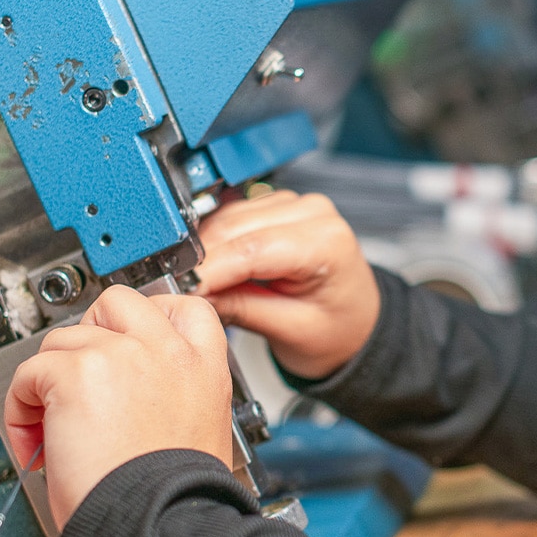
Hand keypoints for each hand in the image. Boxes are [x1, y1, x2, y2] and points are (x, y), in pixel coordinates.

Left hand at [4, 286, 232, 529]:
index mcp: (205, 367)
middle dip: (91, 333)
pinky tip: (37, 438)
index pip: (186, 307)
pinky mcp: (77, 373)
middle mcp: (168, 351)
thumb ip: (178, 391)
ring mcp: (122, 355)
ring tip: (53, 425)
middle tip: (82, 377)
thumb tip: (138, 389)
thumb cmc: (175, 493)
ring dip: (51, 378)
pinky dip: (22, 405)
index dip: (152, 317)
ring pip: (64, 339)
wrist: (157, 519)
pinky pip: (30, 372)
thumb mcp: (202, 427)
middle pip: (117, 302)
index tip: (129, 342)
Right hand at [194, 190, 379, 379]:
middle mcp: (313, 213)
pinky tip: (212, 270)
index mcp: (327, 242)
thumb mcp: (291, 330)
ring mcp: (295, 206)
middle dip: (202, 261)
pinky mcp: (276, 208)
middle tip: (180, 293)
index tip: (181, 290)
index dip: (210, 270)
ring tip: (198, 286)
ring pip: (228, 218)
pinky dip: (215, 243)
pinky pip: (232, 217)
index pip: (253, 248)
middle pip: (236, 227)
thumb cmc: (337, 329)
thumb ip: (242, 307)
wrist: (355, 322)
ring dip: (205, 250)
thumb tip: (195, 294)